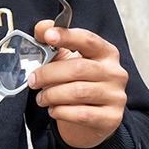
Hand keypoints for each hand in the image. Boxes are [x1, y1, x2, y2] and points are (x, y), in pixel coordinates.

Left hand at [28, 21, 128, 148]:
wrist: (92, 120)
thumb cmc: (79, 85)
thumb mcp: (67, 61)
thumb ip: (54, 44)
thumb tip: (41, 28)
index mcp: (105, 53)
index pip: (87, 40)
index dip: (67, 36)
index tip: (48, 36)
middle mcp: (115, 72)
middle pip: (78, 68)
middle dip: (49, 74)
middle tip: (33, 80)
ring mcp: (116, 96)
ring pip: (78, 92)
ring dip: (52, 95)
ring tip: (42, 98)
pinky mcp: (111, 118)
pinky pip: (81, 114)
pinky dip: (61, 111)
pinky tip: (54, 110)